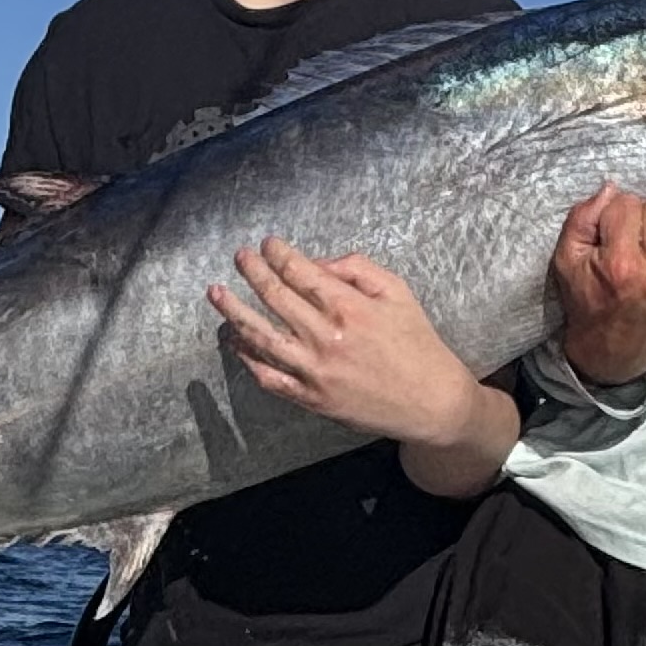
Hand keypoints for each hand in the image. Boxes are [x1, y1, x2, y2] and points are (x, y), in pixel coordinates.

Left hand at [209, 237, 484, 448]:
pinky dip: (247, 357)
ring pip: (260, 336)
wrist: (430, 401)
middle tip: (239, 257)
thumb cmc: (416, 343)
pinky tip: (234, 340)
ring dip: (233, 311)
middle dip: (251, 272)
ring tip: (216, 294)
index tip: (267, 244)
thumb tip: (317, 263)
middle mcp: (326, 337)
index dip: (277, 253)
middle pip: (274, 297)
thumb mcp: (397, 292)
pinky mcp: (311, 398)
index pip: (299, 271)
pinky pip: (268, 376)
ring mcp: (315, 370)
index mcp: (349, 307)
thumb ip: (356, 269)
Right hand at [549, 184, 645, 385]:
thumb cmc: (587, 301)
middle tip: (634, 240)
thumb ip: (582, 218)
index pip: (627, 203)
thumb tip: (611, 188)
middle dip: (645, 218)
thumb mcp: (567, 260)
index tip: (610, 234)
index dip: (615, 214)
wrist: (612, 354)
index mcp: (621, 265)